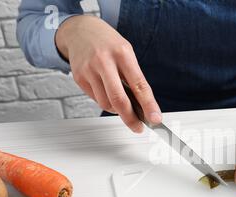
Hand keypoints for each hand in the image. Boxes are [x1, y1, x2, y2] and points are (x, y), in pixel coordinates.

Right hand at [55, 15, 161, 131]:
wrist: (80, 30)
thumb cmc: (109, 44)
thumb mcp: (126, 53)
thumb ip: (134, 78)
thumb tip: (143, 107)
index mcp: (123, 54)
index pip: (139, 85)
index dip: (149, 105)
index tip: (156, 119)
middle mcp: (104, 61)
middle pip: (119, 99)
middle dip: (130, 118)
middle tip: (138, 127)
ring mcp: (89, 70)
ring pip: (106, 103)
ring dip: (116, 109)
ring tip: (121, 102)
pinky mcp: (79, 78)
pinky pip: (95, 99)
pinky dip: (105, 101)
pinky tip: (106, 91)